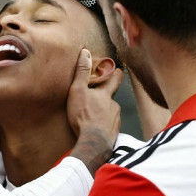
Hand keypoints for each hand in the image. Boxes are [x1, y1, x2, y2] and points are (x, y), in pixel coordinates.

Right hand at [68, 49, 122, 174]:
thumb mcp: (78, 91)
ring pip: (110, 112)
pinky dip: (104, 126)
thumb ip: (82, 72)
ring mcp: (115, 120)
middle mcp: (114, 106)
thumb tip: (85, 52)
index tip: (117, 69)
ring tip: (92, 117)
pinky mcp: (114, 134)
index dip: (116, 73)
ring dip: (103, 113)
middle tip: (99, 96)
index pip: (114, 79)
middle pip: (111, 98)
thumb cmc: (84, 116)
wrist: (93, 143)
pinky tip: (95, 130)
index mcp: (106, 94)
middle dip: (106, 96)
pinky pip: (109, 126)